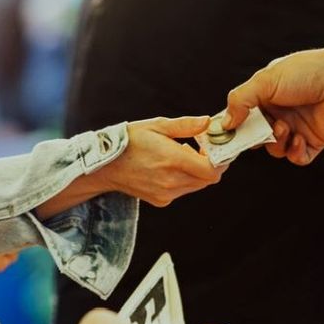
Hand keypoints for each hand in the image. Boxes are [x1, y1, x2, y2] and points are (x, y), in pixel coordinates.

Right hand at [38, 116, 225, 217]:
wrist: (104, 166)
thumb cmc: (129, 141)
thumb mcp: (156, 126)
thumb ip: (185, 126)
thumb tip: (206, 122)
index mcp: (172, 160)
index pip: (212, 170)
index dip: (219, 160)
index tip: (214, 148)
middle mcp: (171, 180)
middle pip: (208, 179)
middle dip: (210, 164)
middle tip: (200, 149)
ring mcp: (166, 193)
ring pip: (197, 186)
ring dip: (197, 172)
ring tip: (181, 156)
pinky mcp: (162, 200)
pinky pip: (183, 191)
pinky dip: (184, 180)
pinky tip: (169, 167)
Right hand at [225, 46, 323, 165]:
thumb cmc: (304, 73)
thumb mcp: (265, 81)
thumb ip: (241, 100)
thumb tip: (226, 123)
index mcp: (266, 99)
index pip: (244, 119)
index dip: (235, 128)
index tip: (226, 135)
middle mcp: (280, 114)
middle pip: (258, 138)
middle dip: (255, 139)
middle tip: (257, 134)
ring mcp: (297, 129)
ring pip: (276, 150)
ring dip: (277, 143)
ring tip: (285, 127)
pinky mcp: (313, 141)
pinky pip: (298, 158)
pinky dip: (294, 153)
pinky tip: (298, 139)